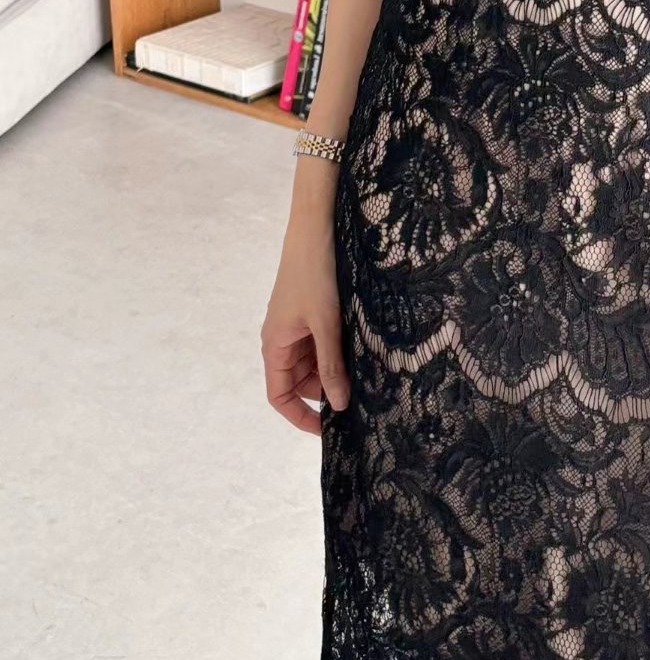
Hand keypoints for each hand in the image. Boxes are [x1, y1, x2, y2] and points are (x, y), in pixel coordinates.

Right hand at [261, 203, 348, 434]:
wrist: (316, 228)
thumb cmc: (315, 273)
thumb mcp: (325, 324)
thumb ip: (331, 365)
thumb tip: (340, 405)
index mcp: (275, 345)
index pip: (279, 395)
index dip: (300, 416)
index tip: (327, 431)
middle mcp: (281, 338)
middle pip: (299, 380)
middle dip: (324, 392)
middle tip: (358, 402)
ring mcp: (296, 325)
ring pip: (313, 361)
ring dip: (333, 370)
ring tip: (363, 377)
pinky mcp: (310, 312)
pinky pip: (320, 342)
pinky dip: (337, 351)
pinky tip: (359, 351)